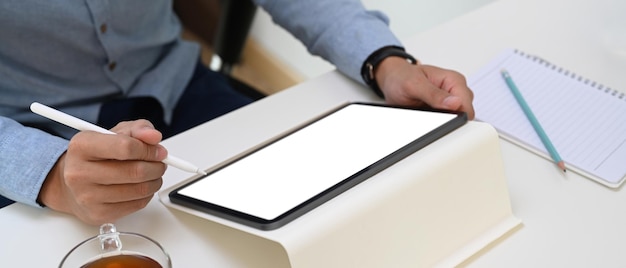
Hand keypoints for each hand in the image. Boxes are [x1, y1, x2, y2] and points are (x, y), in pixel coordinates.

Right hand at [38, 120, 167, 224]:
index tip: (158, 150)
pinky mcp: (98, 214)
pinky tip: (141, 187)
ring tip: (153, 175)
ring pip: (139, 190)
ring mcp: (87, 196)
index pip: (125, 147)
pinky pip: (136, 205)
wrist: (71, 184)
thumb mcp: (115, 133)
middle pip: (135, 171)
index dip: (149, 149)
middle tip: (160, 163)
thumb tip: (154, 136)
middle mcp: (79, 172)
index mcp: (82, 146)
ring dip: (155, 181)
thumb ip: (138, 130)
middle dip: (156, 167)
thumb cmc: (96, 156)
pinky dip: (147, 195)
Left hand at [375, 57, 474, 118]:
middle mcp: (455, 90)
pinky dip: (437, 122)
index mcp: (454, 80)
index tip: (441, 119)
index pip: (467, 106)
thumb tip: (455, 102)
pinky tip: (426, 117)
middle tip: (428, 115)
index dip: (456, 116)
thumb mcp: (414, 84)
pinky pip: (445, 121)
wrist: (392, 79)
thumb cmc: (402, 77)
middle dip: (449, 119)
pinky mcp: (443, 109)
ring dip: (442, 121)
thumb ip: (434, 94)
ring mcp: (450, 101)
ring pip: (455, 119)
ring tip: (424, 113)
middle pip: (463, 115)